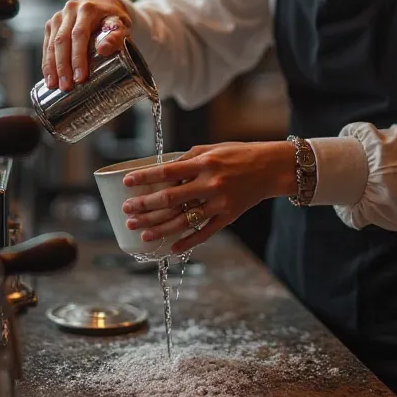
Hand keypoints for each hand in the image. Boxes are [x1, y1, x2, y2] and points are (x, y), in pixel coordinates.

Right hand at [42, 0, 131, 90]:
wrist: (103, 5)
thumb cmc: (115, 19)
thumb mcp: (122, 26)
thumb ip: (116, 36)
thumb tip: (103, 50)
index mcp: (88, 9)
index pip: (79, 34)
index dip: (78, 57)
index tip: (80, 77)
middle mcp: (70, 10)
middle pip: (62, 40)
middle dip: (63, 66)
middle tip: (66, 86)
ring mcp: (59, 16)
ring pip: (52, 43)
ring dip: (52, 66)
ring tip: (55, 85)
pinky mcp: (52, 24)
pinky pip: (46, 44)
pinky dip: (47, 62)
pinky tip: (49, 76)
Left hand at [121, 141, 295, 253]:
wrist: (270, 168)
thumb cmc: (238, 154)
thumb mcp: (212, 148)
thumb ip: (187, 159)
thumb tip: (162, 170)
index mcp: (204, 163)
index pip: (167, 171)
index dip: (144, 177)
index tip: (126, 182)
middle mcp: (210, 183)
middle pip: (170, 199)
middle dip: (145, 206)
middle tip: (127, 211)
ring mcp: (219, 203)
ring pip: (183, 220)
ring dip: (159, 228)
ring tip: (141, 233)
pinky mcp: (228, 217)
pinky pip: (204, 232)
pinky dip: (187, 242)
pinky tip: (171, 248)